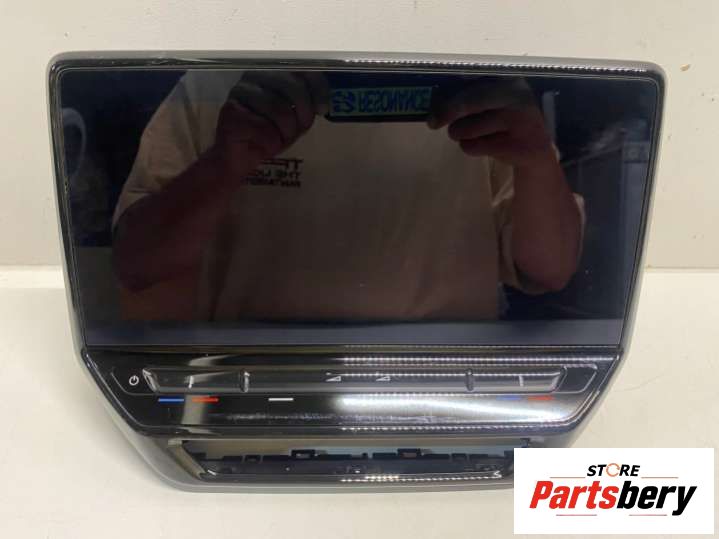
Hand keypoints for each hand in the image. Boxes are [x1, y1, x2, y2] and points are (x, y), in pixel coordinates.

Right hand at [214, 71, 328, 174]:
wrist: (240, 158)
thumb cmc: (268, 135)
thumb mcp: (295, 120)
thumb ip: (307, 106)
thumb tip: (322, 103)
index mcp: (272, 72)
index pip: (300, 70)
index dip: (317, 87)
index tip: (323, 108)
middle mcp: (254, 76)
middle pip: (292, 86)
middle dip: (303, 112)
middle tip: (301, 128)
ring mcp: (240, 91)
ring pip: (279, 108)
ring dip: (286, 130)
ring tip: (280, 138)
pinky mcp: (231, 110)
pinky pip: (262, 126)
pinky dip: (269, 140)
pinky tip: (263, 142)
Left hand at [428, 78, 553, 167]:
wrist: (536, 146)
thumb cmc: (504, 118)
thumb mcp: (490, 100)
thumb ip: (466, 95)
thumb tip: (434, 102)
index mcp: (507, 77)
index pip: (472, 80)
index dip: (449, 93)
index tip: (431, 103)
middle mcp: (516, 95)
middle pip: (470, 102)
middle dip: (446, 112)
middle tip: (432, 123)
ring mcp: (519, 120)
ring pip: (468, 128)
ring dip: (460, 134)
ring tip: (471, 133)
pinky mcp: (517, 145)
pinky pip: (475, 147)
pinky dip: (471, 148)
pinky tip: (485, 145)